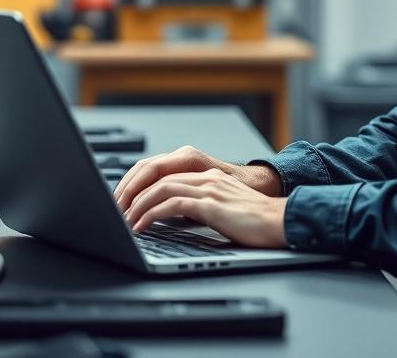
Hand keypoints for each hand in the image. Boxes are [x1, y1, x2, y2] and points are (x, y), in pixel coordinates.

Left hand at [114, 145, 281, 211]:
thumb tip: (171, 214)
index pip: (161, 169)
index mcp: (206, 174)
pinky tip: (142, 227)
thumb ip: (199, 203)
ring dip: (137, 205)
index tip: (123, 199)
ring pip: (161, 188)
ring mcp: (208, 188)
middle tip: (116, 209)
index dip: (138, 182)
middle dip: (131, 191)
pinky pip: (172, 205)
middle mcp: (205, 176)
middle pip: (156, 174)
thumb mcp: (222, 205)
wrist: (280, 221)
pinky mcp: (211, 204)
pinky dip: (152, 215)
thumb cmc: (254, 219)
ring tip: (124, 220)